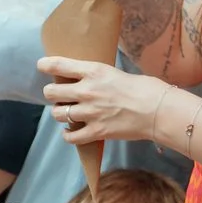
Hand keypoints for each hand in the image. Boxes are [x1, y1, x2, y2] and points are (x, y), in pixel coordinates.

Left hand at [41, 54, 171, 144]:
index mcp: (93, 72)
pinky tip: (71, 131)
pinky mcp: (97, 131)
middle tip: (59, 96)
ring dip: (60, 113)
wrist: (159, 110)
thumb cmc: (144, 88)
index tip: (42, 66)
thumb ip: (96, 76)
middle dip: (52, 94)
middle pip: (51, 92)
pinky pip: (71, 137)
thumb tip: (84, 80)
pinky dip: (68, 135)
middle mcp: (87, 91)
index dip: (45, 65)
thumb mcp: (115, 73)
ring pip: (58, 114)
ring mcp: (91, 112)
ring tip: (68, 113)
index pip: (59, 65)